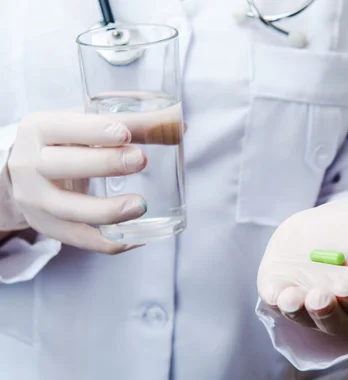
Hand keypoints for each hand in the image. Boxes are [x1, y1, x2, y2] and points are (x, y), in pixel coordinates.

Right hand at [6, 107, 182, 253]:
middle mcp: (29, 164)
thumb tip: (178, 124)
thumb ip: (128, 121)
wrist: (27, 173)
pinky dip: (110, 242)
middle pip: (62, 165)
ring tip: (141, 206)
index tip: (125, 133)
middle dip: (104, 163)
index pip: (62, 127)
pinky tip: (137, 237)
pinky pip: (80, 240)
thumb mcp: (85, 124)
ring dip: (108, 210)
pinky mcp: (48, 227)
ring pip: (68, 209)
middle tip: (141, 160)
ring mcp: (36, 200)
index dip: (93, 130)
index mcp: (38, 129)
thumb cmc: (66, 142)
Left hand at [257, 199, 347, 335]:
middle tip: (320, 296)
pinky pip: (276, 300)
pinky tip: (276, 293)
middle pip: (336, 321)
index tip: (345, 286)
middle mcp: (340, 308)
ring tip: (293, 298)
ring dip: (298, 311)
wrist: (331, 218)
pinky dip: (275, 299)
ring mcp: (309, 301)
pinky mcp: (282, 288)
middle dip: (326, 311)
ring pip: (304, 317)